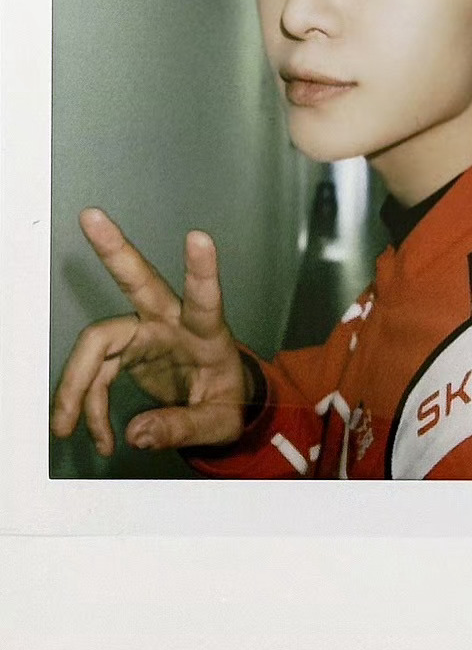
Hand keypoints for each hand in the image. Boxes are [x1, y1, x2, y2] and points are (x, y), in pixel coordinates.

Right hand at [51, 208, 250, 456]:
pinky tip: (97, 434)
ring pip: (98, 339)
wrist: (221, 402)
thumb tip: (137, 433)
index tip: (199, 237)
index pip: (206, 298)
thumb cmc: (228, 401)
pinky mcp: (128, 349)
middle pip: (139, 282)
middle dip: (115, 249)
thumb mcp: (220, 422)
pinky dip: (87, 404)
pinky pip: (95, 373)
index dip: (201, 270)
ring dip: (75, 383)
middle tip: (91, 215)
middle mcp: (171, 321)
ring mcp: (146, 331)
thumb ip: (183, 427)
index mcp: (207, 332)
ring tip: (65, 427)